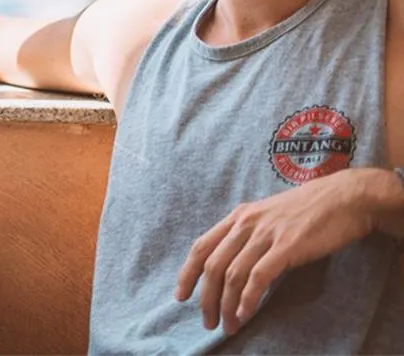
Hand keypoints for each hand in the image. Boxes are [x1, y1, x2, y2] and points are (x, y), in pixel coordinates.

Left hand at [174, 168, 392, 334]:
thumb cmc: (308, 210)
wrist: (343, 198)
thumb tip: (234, 264)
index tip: (181, 296)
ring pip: (233, 274)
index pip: (201, 247)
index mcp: (238, 217)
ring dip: (227, 305)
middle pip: (212, 265)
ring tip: (229, 326)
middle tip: (208, 322)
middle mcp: (246, 224)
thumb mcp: (268, 217)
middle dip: (206, 298)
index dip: (187, 273)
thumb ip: (249, 235)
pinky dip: (248, 298)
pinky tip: (244, 313)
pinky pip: (259, 276)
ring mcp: (265, 234)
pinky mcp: (287, 246)